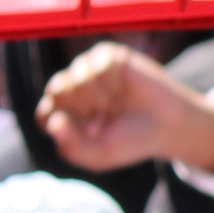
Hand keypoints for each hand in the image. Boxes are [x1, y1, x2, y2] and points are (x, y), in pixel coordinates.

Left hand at [38, 43, 213, 175]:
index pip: (45, 115)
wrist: (168, 125)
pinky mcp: (107, 56)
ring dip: (97, 98)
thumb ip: (71, 147)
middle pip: (56, 93)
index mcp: (64, 114)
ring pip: (74, 77)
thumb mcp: (98, 155)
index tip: (91, 135)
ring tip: (114, 107)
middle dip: (82, 112)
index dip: (66, 126)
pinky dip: (110, 82)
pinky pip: (97, 64)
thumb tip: (54, 122)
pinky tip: (123, 89)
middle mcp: (71, 90)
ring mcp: (87, 71)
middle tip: (103, 124)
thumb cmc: (132, 140)